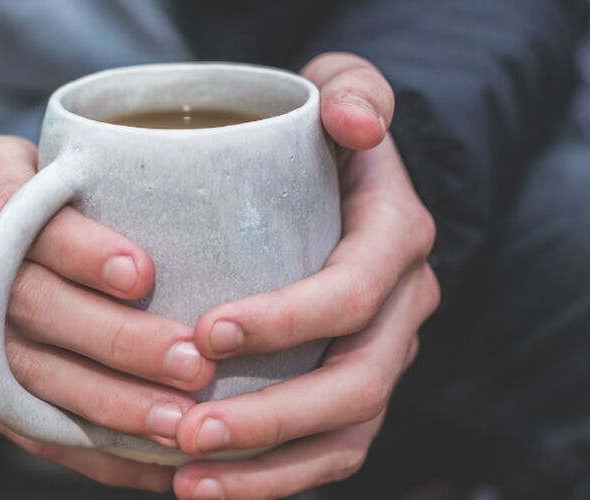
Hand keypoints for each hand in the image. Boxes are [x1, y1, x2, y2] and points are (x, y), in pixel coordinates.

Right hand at [0, 136, 218, 492]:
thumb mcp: (20, 163)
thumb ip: (83, 180)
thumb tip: (194, 211)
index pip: (27, 215)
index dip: (82, 249)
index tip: (142, 274)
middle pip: (33, 305)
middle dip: (117, 341)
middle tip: (189, 363)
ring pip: (29, 374)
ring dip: (110, 405)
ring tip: (178, 421)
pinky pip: (23, 424)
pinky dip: (89, 451)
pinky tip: (146, 463)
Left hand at [171, 53, 439, 498]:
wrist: (347, 181)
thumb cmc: (326, 135)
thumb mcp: (345, 88)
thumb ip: (354, 91)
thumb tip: (354, 123)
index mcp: (399, 241)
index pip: (352, 292)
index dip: (287, 320)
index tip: (206, 331)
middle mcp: (402, 310)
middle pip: (356, 384)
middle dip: (273, 416)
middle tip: (189, 428)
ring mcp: (383, 358)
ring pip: (345, 436)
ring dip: (267, 469)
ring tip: (186, 481)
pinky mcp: (356, 394)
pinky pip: (326, 454)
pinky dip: (270, 482)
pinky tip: (199, 489)